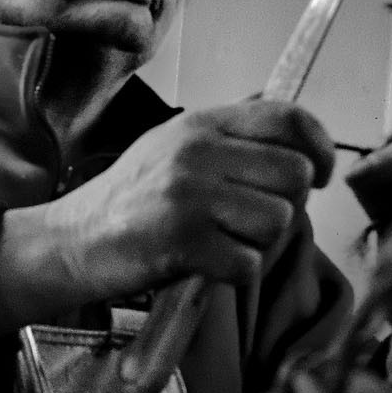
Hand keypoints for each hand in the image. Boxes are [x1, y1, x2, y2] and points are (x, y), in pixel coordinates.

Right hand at [43, 98, 334, 296]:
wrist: (69, 242)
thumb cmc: (125, 203)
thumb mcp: (171, 149)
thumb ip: (228, 142)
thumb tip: (297, 145)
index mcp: (201, 124)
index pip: (289, 118)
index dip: (320, 147)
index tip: (322, 173)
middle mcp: (198, 152)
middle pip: (294, 176)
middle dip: (282, 207)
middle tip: (246, 222)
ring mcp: (190, 195)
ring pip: (277, 222)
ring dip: (256, 244)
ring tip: (218, 243)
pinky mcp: (184, 241)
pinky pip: (248, 264)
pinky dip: (233, 274)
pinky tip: (203, 265)